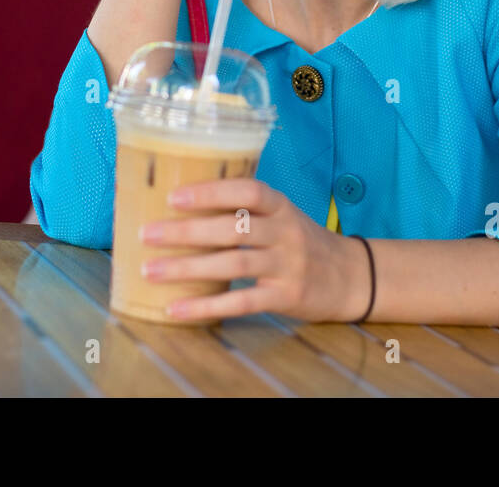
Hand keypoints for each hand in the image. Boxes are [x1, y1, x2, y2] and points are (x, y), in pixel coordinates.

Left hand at [137, 178, 369, 322]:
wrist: (351, 276)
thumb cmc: (303, 242)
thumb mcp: (283, 216)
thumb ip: (247, 210)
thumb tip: (185, 204)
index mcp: (282, 206)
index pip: (248, 190)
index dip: (211, 191)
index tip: (173, 197)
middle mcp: (286, 232)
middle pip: (232, 228)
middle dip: (186, 231)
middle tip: (147, 234)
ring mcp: (288, 265)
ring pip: (233, 264)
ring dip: (188, 268)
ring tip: (151, 271)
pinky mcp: (287, 296)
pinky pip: (242, 302)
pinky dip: (206, 307)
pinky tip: (177, 308)